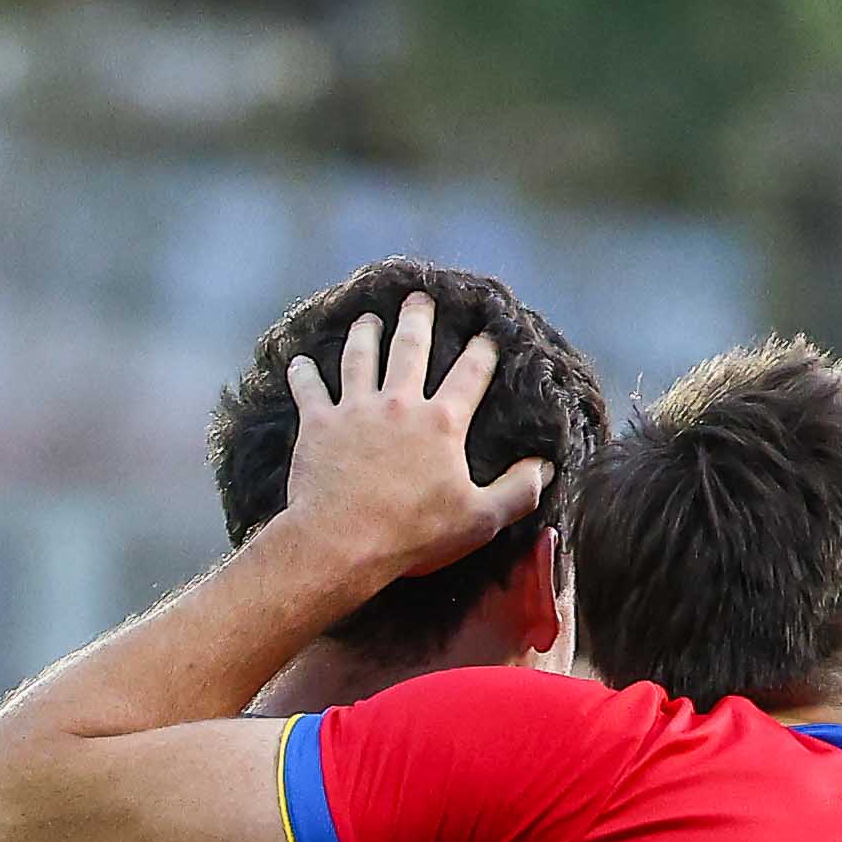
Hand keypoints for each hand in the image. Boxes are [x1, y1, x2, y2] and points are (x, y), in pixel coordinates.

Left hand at [277, 288, 547, 591]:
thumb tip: (544, 469)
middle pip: (411, 348)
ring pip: (361, 357)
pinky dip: (302, 373)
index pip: (470, 374)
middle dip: (418, 319)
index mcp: (442, 422)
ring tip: (368, 319)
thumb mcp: (478, 519)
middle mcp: (400, 403)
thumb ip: (516, 492)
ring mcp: (356, 410)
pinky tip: (298, 361)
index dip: (482, 352)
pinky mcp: (317, 425)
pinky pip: (308, 389)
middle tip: (419, 299)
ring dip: (365, 334)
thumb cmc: (413, 534)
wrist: (342, 542)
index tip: (487, 335)